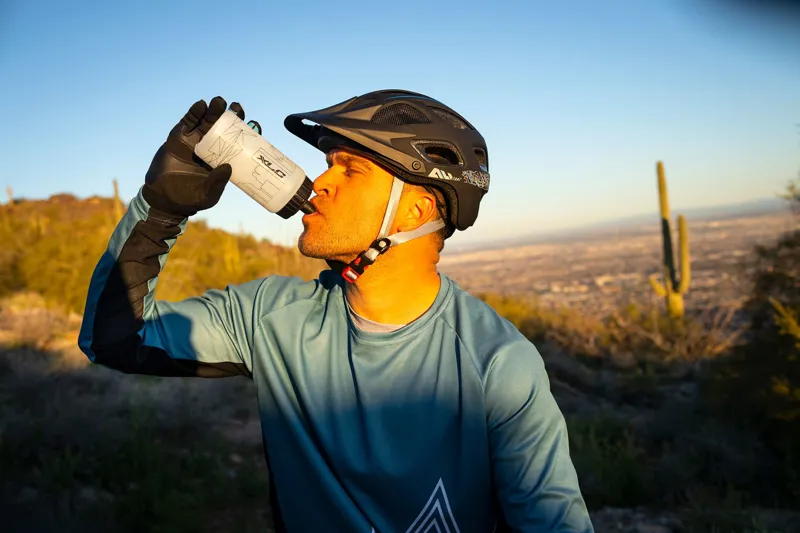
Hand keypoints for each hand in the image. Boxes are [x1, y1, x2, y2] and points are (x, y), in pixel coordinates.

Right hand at [142, 96, 245, 217]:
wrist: (164, 198)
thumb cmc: (190, 199)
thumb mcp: (208, 195)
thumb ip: (217, 183)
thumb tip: (228, 167)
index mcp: (222, 158)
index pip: (237, 142)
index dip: (246, 132)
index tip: (255, 124)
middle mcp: (210, 146)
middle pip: (224, 126)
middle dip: (231, 115)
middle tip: (237, 107)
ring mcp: (194, 140)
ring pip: (206, 121)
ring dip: (214, 110)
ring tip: (220, 102)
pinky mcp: (178, 137)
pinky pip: (188, 121)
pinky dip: (194, 112)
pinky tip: (201, 105)